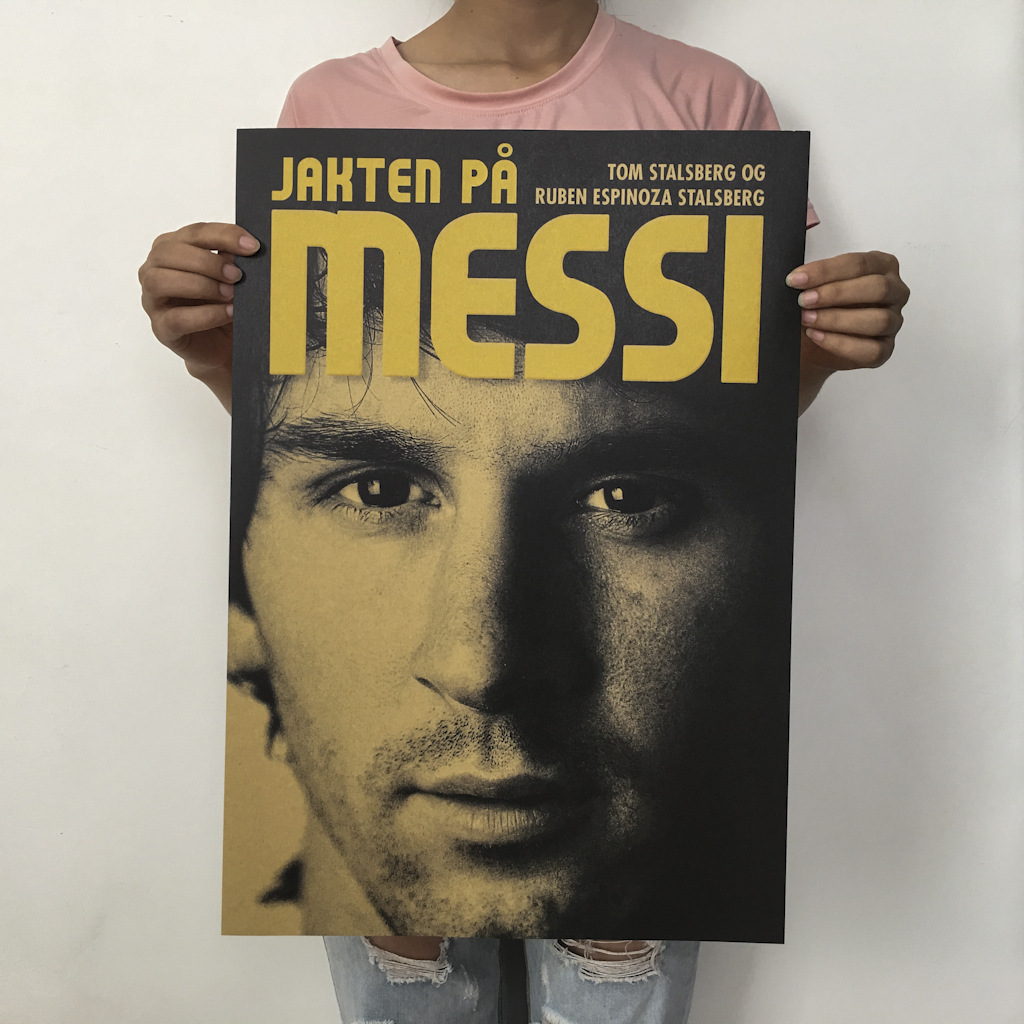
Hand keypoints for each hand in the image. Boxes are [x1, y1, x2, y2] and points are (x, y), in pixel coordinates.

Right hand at [139, 222, 259, 409]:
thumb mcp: (231, 278)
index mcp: (172, 248)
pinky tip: (228, 313)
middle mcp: (155, 270)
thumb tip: (247, 248)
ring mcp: (153, 300)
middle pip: (168, 253)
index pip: (193, 233)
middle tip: (237, 275)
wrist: (222, 345)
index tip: (251, 246)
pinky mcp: (162, 328)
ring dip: (201, 285)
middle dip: (207, 262)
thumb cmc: (222, 304)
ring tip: (231, 294)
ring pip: (161, 281)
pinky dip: (205, 314)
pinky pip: (176, 318)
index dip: (223, 236)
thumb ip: (232, 260)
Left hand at [787, 251, 908, 412]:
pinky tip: (817, 336)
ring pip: (878, 320)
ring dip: (837, 319)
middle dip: (836, 293)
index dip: (826, 271)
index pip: (860, 263)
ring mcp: (893, 322)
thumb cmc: (820, 307)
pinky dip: (840, 343)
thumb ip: (814, 280)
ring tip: (808, 319)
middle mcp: (894, 292)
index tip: (796, 279)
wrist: (812, 343)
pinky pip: (871, 350)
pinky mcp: (885, 349)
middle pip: (877, 288)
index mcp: (882, 266)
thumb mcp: (817, 286)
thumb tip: (797, 279)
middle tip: (804, 300)